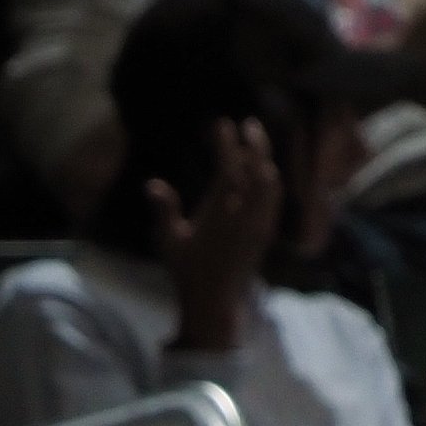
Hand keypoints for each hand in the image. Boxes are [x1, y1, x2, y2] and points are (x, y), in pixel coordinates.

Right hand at [138, 116, 281, 353]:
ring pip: (270, 182)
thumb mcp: (169, 242)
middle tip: (249, 124)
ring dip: (265, 158)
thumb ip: (165, 210)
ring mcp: (259, 223)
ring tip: (257, 144)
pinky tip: (265, 173)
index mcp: (221, 213)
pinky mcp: (265, 231)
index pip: (229, 169)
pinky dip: (270, 179)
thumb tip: (152, 183)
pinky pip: (273, 198)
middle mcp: (245, 215)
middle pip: (256, 169)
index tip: (221, 124)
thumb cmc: (186, 271)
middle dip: (254, 143)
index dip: (226, 144)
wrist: (215, 301)